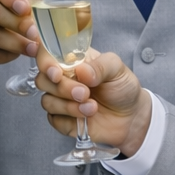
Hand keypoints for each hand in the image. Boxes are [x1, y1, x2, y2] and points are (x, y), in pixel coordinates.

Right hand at [34, 49, 152, 155]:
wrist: (131, 116)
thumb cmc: (122, 87)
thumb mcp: (117, 69)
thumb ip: (100, 66)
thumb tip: (81, 71)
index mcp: (71, 61)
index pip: (46, 54)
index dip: (45, 62)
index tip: (56, 73)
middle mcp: (62, 79)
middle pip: (43, 80)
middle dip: (62, 88)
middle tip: (85, 93)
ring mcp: (61, 99)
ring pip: (47, 101)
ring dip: (68, 106)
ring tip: (92, 107)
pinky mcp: (62, 119)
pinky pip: (54, 120)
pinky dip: (70, 119)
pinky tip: (87, 117)